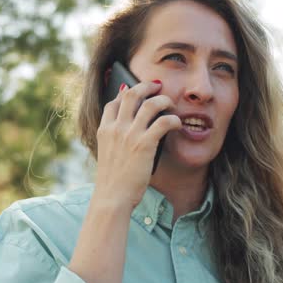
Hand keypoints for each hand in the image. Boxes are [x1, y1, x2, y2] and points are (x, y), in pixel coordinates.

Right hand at [94, 80, 181, 209]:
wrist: (112, 197)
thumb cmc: (112, 181)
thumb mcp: (107, 155)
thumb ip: (114, 140)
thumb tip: (129, 129)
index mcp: (104, 130)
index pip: (113, 103)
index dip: (125, 93)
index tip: (134, 91)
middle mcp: (115, 128)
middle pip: (131, 94)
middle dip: (146, 86)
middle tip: (157, 86)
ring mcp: (129, 135)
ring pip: (150, 103)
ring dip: (163, 100)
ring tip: (171, 103)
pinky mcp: (144, 144)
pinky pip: (163, 121)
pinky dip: (173, 119)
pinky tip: (178, 124)